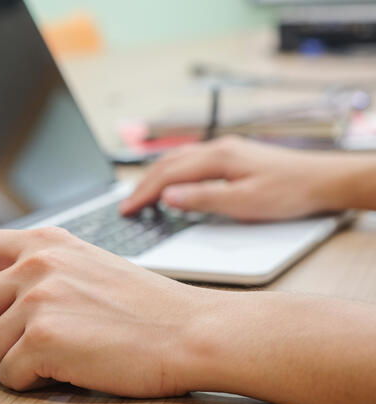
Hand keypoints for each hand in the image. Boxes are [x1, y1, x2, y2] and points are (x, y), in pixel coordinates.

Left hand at [0, 228, 217, 396]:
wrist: (188, 330)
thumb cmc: (144, 306)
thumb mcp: (86, 266)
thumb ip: (39, 271)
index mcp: (43, 244)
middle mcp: (35, 265)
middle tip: (30, 340)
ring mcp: (38, 300)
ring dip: (17, 360)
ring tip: (62, 351)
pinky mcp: (44, 338)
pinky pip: (9, 375)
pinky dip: (33, 381)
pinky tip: (67, 368)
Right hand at [120, 136, 349, 221]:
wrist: (323, 180)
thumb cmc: (289, 192)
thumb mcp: (243, 203)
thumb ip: (202, 199)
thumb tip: (168, 196)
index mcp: (218, 157)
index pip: (169, 175)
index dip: (144, 193)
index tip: (127, 208)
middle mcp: (219, 148)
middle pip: (169, 163)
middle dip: (144, 184)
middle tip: (127, 204)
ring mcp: (226, 149)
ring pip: (179, 159)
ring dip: (157, 176)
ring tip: (142, 193)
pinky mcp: (233, 155)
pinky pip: (192, 159)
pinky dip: (173, 171)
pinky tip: (172, 180)